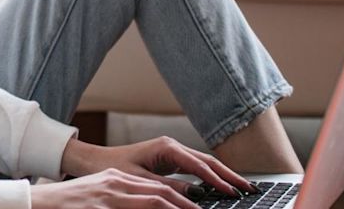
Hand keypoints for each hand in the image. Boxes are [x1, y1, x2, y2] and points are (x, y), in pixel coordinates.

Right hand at [30, 168, 196, 207]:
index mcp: (116, 180)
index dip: (181, 199)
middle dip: (186, 205)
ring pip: (152, 201)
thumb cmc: (66, 205)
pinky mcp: (99, 207)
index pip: (157, 187)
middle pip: (160, 192)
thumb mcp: (97, 198)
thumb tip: (150, 205)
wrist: (35, 203)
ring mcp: (107, 196)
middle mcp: (114, 184)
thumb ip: (121, 201)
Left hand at [59, 136, 257, 200]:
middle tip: (249, 189)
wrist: (94, 161)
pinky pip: (196, 168)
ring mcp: (172, 152)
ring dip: (223, 175)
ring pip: (204, 164)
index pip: (199, 165)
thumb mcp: (140, 181)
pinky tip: (221, 187)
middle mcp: (172, 146)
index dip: (217, 180)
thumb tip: (195, 196)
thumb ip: (168, 188)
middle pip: (208, 161)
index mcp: (166, 148)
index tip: (233, 192)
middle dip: (229, 175)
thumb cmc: (112, 168)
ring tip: (242, 188)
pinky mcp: (170, 159)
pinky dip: (210, 177)